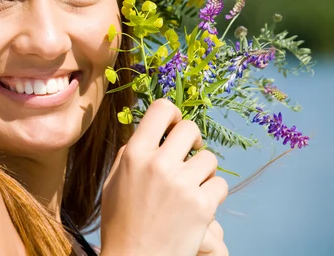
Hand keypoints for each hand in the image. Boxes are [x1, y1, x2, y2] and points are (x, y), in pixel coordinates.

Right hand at [100, 99, 228, 255]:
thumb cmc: (121, 223)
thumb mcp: (113, 182)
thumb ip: (130, 153)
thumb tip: (151, 132)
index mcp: (134, 155)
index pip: (161, 109)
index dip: (172, 113)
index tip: (174, 126)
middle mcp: (159, 164)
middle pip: (190, 128)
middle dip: (192, 140)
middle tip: (190, 153)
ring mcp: (182, 184)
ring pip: (209, 158)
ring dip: (203, 170)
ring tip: (191, 186)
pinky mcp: (202, 206)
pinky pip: (220, 184)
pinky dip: (212, 193)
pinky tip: (198, 204)